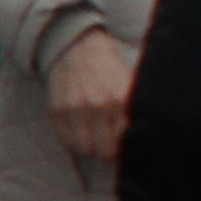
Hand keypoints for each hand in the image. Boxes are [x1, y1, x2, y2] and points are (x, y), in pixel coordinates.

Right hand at [47, 26, 137, 169]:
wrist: (79, 48)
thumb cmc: (110, 68)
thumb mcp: (131, 84)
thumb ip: (135, 110)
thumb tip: (143, 138)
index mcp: (120, 99)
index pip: (124, 142)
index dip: (127, 150)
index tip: (128, 147)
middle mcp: (97, 105)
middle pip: (104, 150)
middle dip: (110, 153)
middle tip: (113, 146)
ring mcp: (74, 109)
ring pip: (85, 149)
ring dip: (92, 148)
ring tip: (97, 139)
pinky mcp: (57, 111)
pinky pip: (67, 141)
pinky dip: (75, 142)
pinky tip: (82, 132)